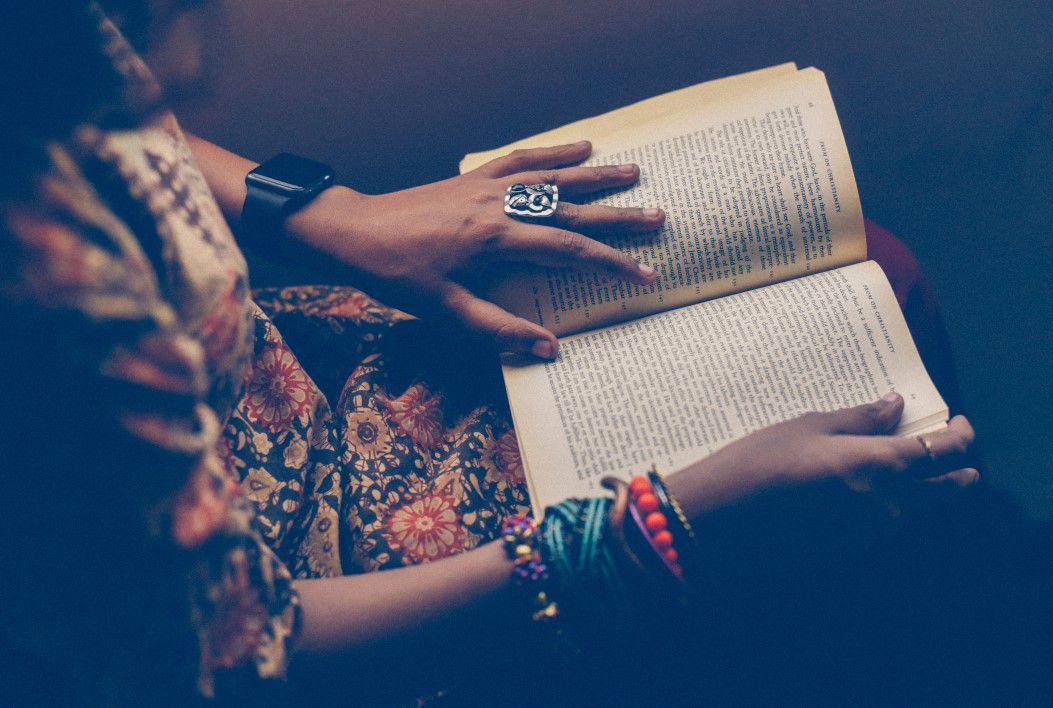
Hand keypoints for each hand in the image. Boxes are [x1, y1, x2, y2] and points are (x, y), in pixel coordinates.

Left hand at [287, 140, 663, 357]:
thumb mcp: (445, 312)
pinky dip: (552, 153)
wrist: (352, 233)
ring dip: (595, 174)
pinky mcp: (473, 179)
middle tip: (659, 216)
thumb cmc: (395, 275)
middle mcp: (497, 205)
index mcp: (494, 239)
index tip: (644, 274)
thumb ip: (499, 329)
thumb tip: (549, 348)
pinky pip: (520, 160)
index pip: (567, 250)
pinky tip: (578, 147)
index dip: (609, 264)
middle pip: (570, 207)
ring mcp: (485, 187)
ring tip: (634, 171)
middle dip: (618, 215)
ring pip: (552, 177)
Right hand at [668, 393, 977, 518]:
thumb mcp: (810, 427)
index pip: (947, 452)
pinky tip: (862, 491)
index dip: (961, 435)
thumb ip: (860, 418)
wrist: (723, 518)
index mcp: (884, 466)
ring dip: (922, 489)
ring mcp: (871, 533)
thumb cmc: (762, 461)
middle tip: (954, 452)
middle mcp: (889, 505)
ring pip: (917, 510)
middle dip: (959, 470)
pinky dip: (889, 506)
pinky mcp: (849, 549)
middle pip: (949, 491)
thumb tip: (894, 405)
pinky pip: (885, 525)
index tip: (958, 422)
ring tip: (903, 466)